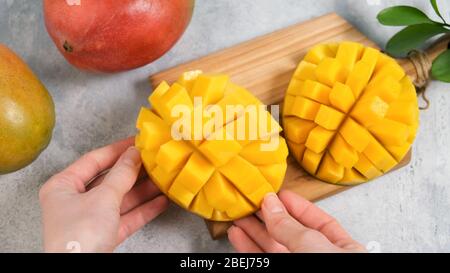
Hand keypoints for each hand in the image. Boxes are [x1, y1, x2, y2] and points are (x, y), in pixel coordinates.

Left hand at [39, 137, 168, 252]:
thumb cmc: (80, 236)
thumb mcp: (103, 198)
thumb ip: (122, 174)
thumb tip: (134, 153)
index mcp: (63, 187)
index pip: (94, 160)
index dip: (118, 149)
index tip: (138, 141)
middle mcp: (75, 201)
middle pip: (110, 180)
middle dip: (134, 171)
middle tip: (154, 159)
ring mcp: (91, 219)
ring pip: (121, 199)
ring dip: (143, 190)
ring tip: (164, 178)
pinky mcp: (104, 235)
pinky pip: (126, 217)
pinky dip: (144, 209)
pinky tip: (161, 200)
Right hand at [228, 191, 365, 252]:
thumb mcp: (315, 248)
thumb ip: (290, 227)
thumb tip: (271, 204)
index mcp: (342, 250)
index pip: (318, 222)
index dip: (296, 207)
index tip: (277, 194)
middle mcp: (318, 260)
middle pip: (290, 233)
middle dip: (269, 217)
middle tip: (251, 202)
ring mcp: (297, 271)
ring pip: (272, 248)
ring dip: (254, 232)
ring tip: (239, 217)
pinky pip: (263, 261)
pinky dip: (249, 249)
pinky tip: (240, 237)